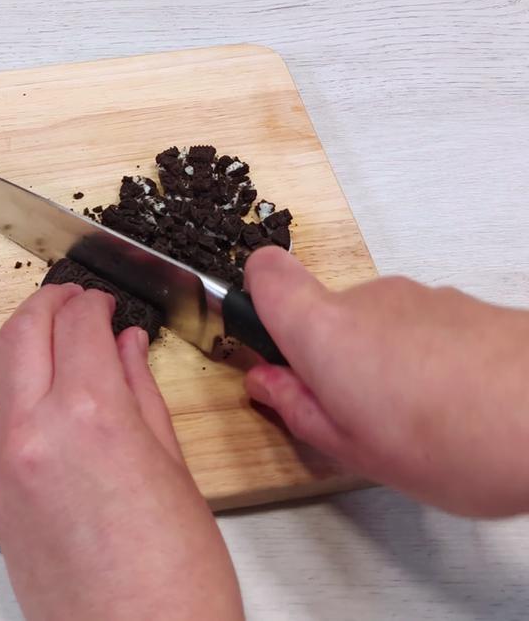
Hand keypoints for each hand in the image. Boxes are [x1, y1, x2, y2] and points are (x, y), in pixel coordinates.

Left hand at [0, 283, 242, 620]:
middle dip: (49, 304)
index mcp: (92, 415)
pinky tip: (21, 379)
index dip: (94, 304)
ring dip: (14, 334)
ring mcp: (2, 462)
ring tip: (45, 329)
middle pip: (25, 332)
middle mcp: (35, 429)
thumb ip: (141, 395)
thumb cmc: (174, 579)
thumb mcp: (174, 470)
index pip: (80, 326)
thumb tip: (127, 347)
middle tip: (74, 299)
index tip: (106, 302)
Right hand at [245, 246, 528, 516]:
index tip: (262, 340)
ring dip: (381, 362)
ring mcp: (422, 298)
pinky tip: (449, 407)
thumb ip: (298, 408)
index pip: (265, 274)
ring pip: (376, 324)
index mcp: (323, 330)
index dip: (255, 299)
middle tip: (347, 411)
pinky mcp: (466, 306)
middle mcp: (368, 299)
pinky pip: (422, 329)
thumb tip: (268, 385)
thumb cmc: (458, 439)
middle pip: (323, 312)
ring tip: (409, 421)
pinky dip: (425, 361)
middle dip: (328, 357)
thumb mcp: (351, 448)